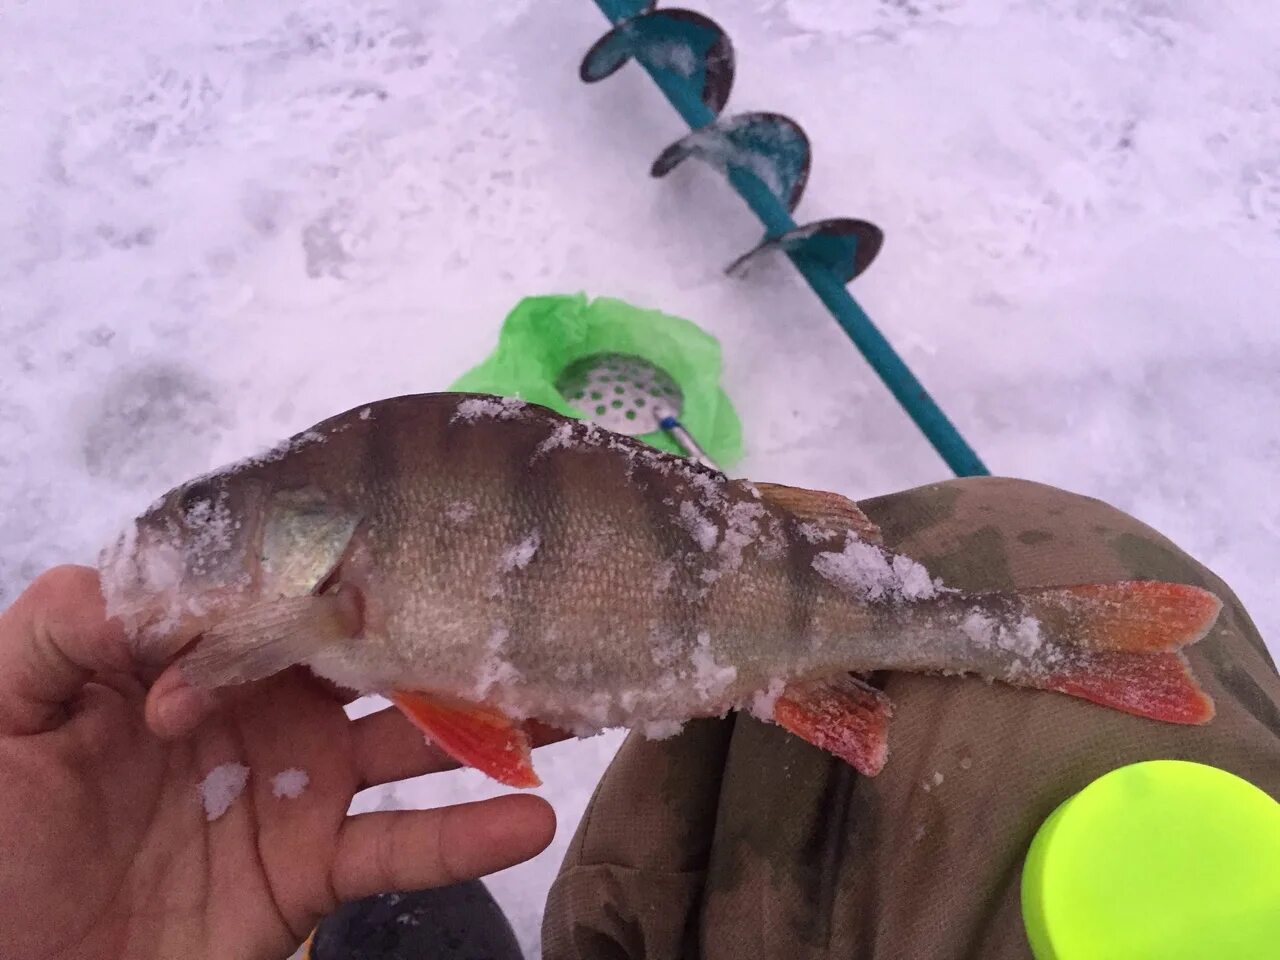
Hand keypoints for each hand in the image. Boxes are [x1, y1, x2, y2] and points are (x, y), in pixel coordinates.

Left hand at [0, 566, 555, 959]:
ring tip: (569, 695)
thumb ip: (57, 634)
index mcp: (195, 654)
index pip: (283, 588)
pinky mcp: (316, 868)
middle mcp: (265, 706)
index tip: (411, 533)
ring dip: (489, 720)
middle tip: (525, 595)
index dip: (338, 563)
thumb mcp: (1, 719)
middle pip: (370, 652)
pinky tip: (532, 820)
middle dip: (444, 623)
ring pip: (412, 740)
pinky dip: (468, 838)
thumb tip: (137, 577)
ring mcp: (300, 787)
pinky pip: (402, 850)